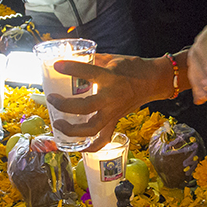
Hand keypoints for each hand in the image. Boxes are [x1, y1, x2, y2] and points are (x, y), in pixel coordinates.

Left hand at [46, 54, 166, 150]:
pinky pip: (103, 139)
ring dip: (72, 130)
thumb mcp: (112, 59)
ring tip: (58, 124)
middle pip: (85, 108)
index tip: (57, 65)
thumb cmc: (133, 68)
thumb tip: (72, 59)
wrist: (154, 81)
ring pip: (92, 128)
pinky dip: (90, 147)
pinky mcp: (115, 120)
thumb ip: (92, 61)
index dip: (70, 68)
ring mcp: (113, 112)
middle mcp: (111, 97)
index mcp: (110, 77)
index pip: (87, 72)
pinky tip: (76, 147)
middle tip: (52, 100)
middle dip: (65, 106)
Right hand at [187, 20, 206, 102]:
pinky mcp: (206, 69)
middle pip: (196, 57)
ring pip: (194, 69)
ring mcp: (204, 56)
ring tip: (206, 96)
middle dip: (201, 73)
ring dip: (198, 84)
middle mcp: (205, 42)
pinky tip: (201, 99)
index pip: (205, 44)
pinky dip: (199, 89)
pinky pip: (199, 79)